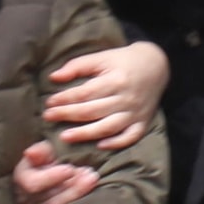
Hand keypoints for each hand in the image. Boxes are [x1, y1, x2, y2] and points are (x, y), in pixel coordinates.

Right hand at [11, 140, 102, 203]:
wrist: (51, 169)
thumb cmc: (45, 157)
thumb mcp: (42, 150)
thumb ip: (39, 151)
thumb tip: (30, 152)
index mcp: (22, 180)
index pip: (33, 184)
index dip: (51, 177)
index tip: (69, 168)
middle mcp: (28, 199)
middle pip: (50, 200)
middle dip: (72, 187)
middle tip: (90, 174)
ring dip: (79, 193)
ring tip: (93, 178)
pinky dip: (82, 198)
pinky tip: (91, 186)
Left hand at [44, 40, 169, 150]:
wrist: (156, 65)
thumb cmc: (124, 61)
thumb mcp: (102, 57)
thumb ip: (78, 66)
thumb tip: (54, 78)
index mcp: (115, 80)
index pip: (85, 93)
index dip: (65, 99)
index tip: (49, 103)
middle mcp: (126, 98)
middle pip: (92, 111)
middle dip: (68, 115)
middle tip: (48, 118)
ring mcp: (135, 113)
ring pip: (108, 127)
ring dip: (85, 134)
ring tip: (64, 137)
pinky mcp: (143, 123)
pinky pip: (130, 137)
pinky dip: (116, 143)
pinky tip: (100, 146)